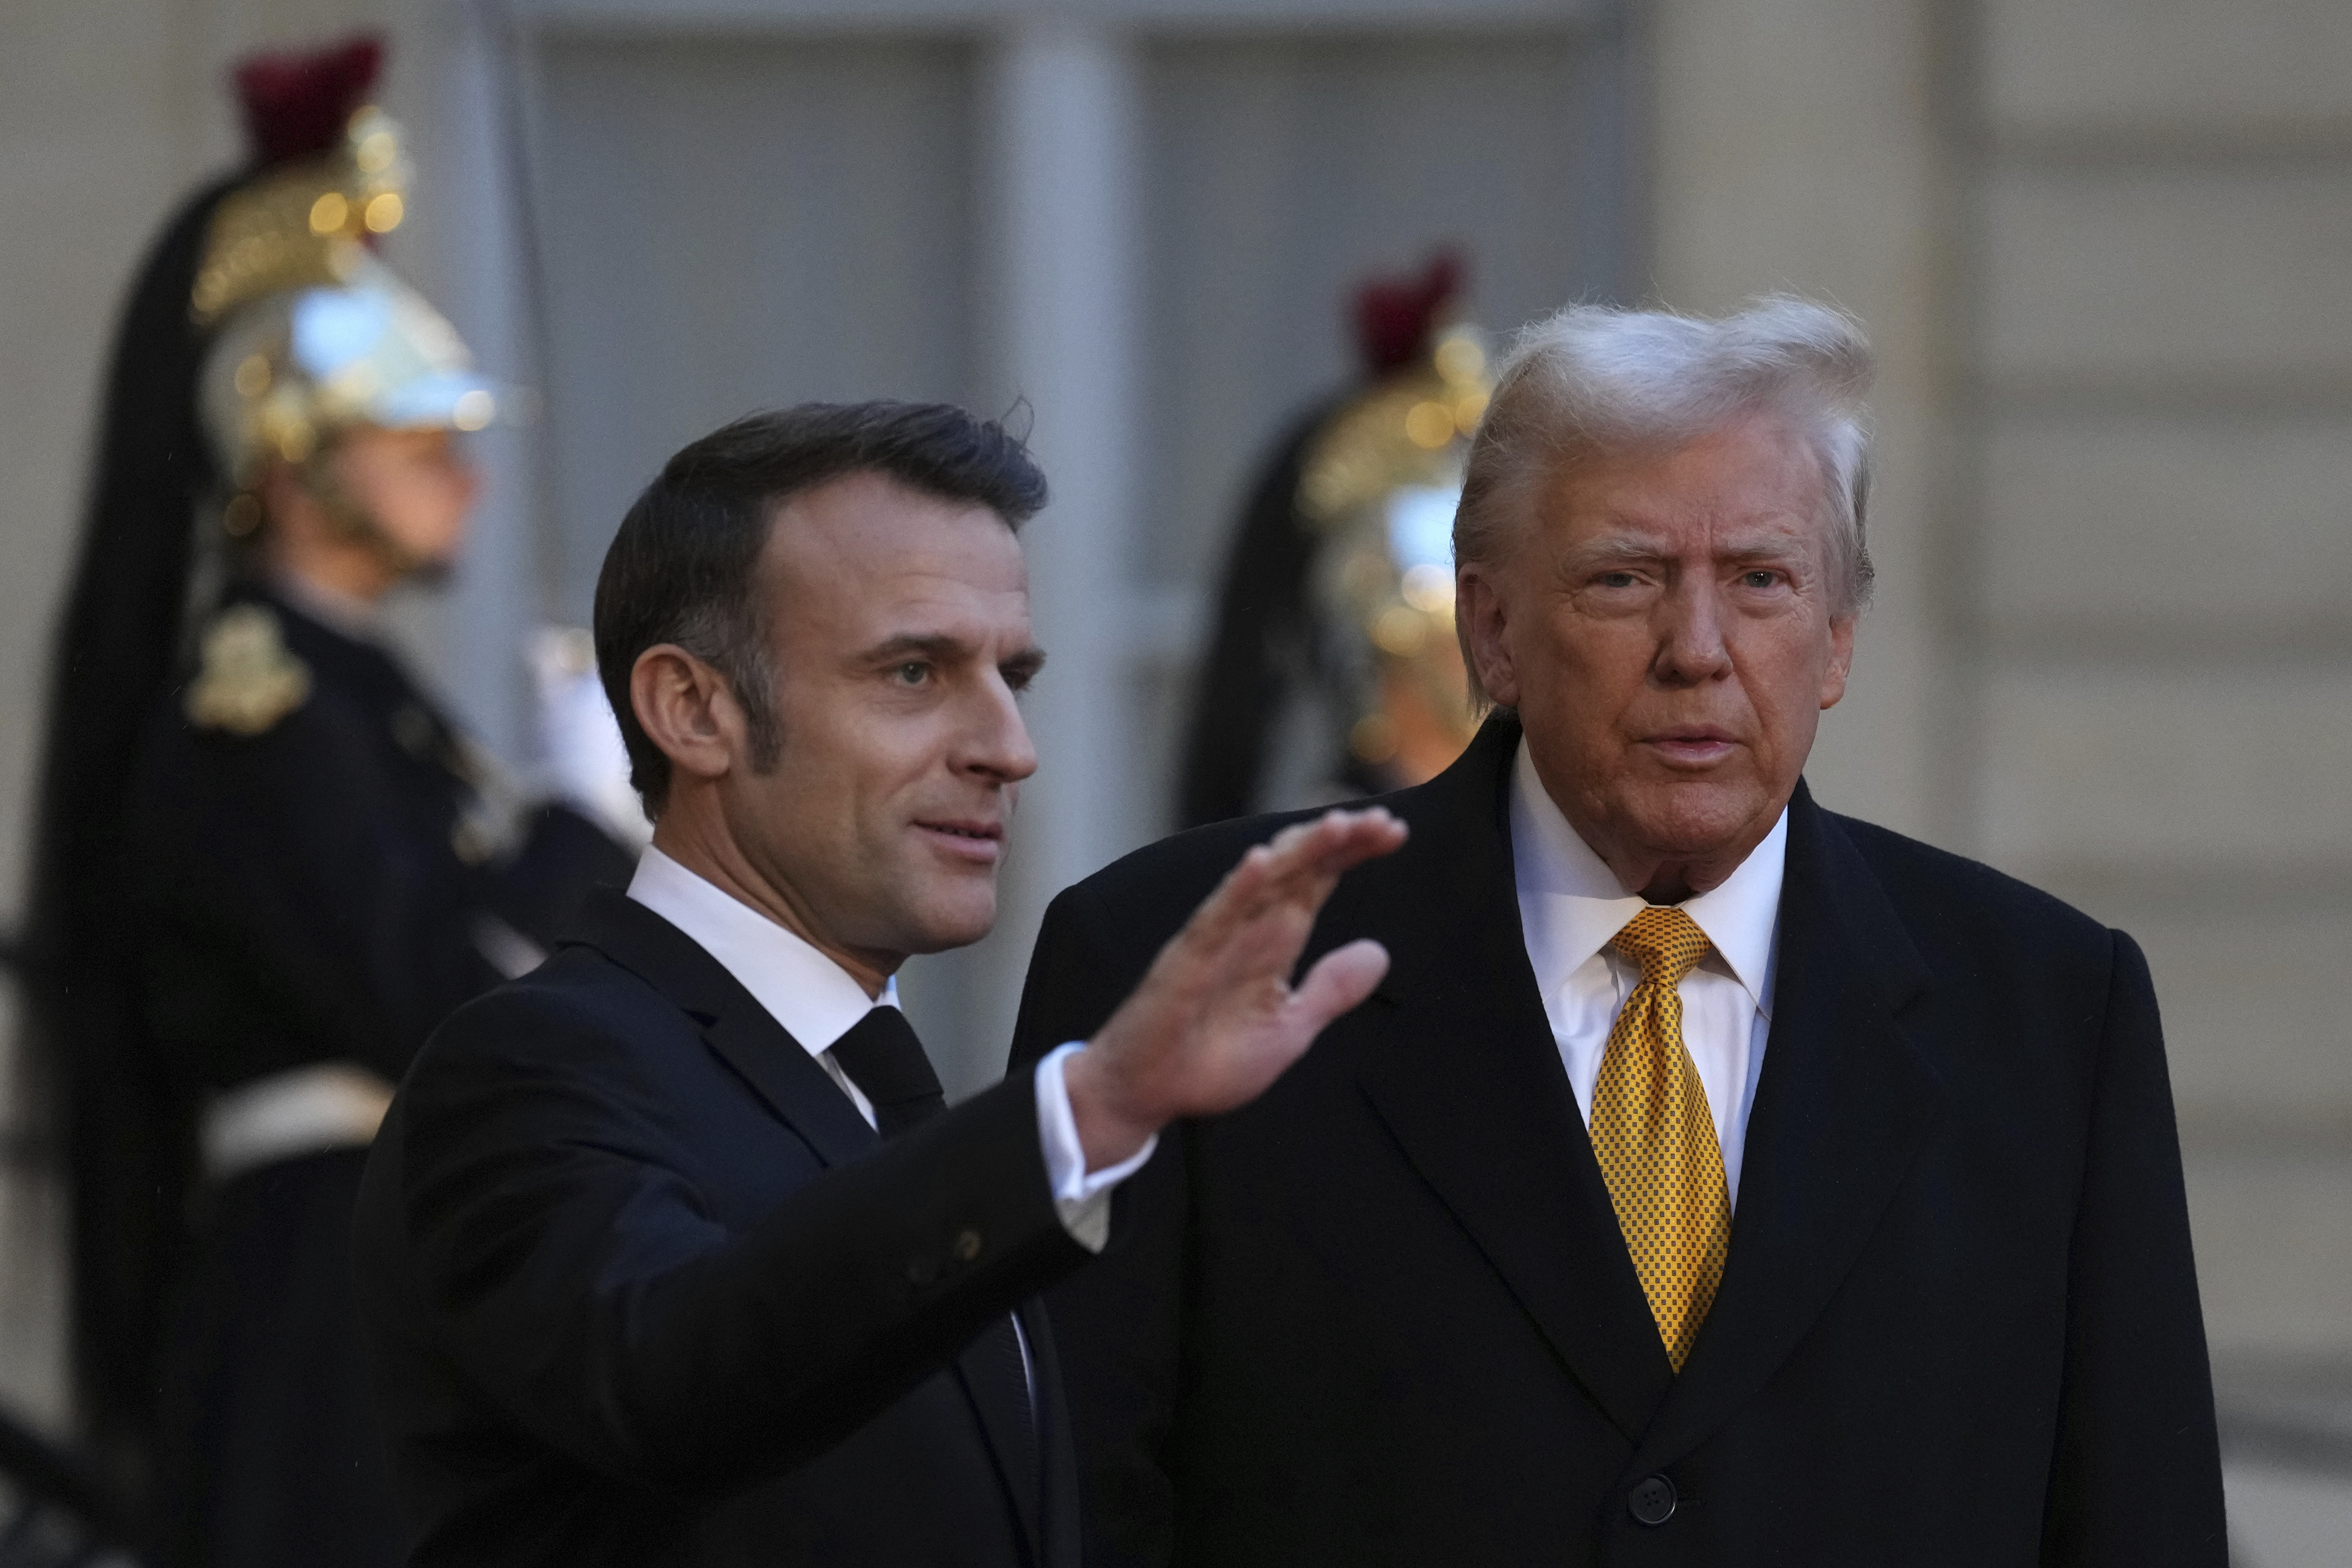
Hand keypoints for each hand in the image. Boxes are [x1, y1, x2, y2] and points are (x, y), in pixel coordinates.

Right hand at [1062, 807, 1407, 1170]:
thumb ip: (1331, 989)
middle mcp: (1248, 927)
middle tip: (1384, 819)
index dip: (1353, 852)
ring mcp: (1217, 939)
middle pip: (1298, 868)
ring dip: (1299, 851)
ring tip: (1337, 825)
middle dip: (1339, 841)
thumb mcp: (1290, 1028)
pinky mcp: (1187, 961)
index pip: (1318, 880)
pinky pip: (1215, 918)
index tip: (1396, 832)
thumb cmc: (1210, 1061)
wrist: (1148, 1094)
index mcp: (1274, 940)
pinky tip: (1262, 862)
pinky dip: (1238, 889)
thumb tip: (1379, 952)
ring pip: (1263, 881)